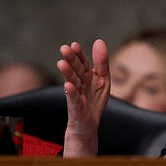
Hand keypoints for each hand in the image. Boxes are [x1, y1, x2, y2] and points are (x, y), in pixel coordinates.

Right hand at [57, 39, 109, 156]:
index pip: (82, 62)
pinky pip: (73, 99)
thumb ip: (101, 62)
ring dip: (67, 73)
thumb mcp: (103, 79)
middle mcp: (80, 83)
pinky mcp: (76, 108)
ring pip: (72, 82)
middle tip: (64, 49)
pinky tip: (68, 86)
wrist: (88, 125)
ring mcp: (76, 95)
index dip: (79, 54)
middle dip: (71, 59)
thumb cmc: (94, 101)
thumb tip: (99, 41)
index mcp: (87, 75)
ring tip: (61, 63)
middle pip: (76, 69)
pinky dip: (70, 93)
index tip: (74, 45)